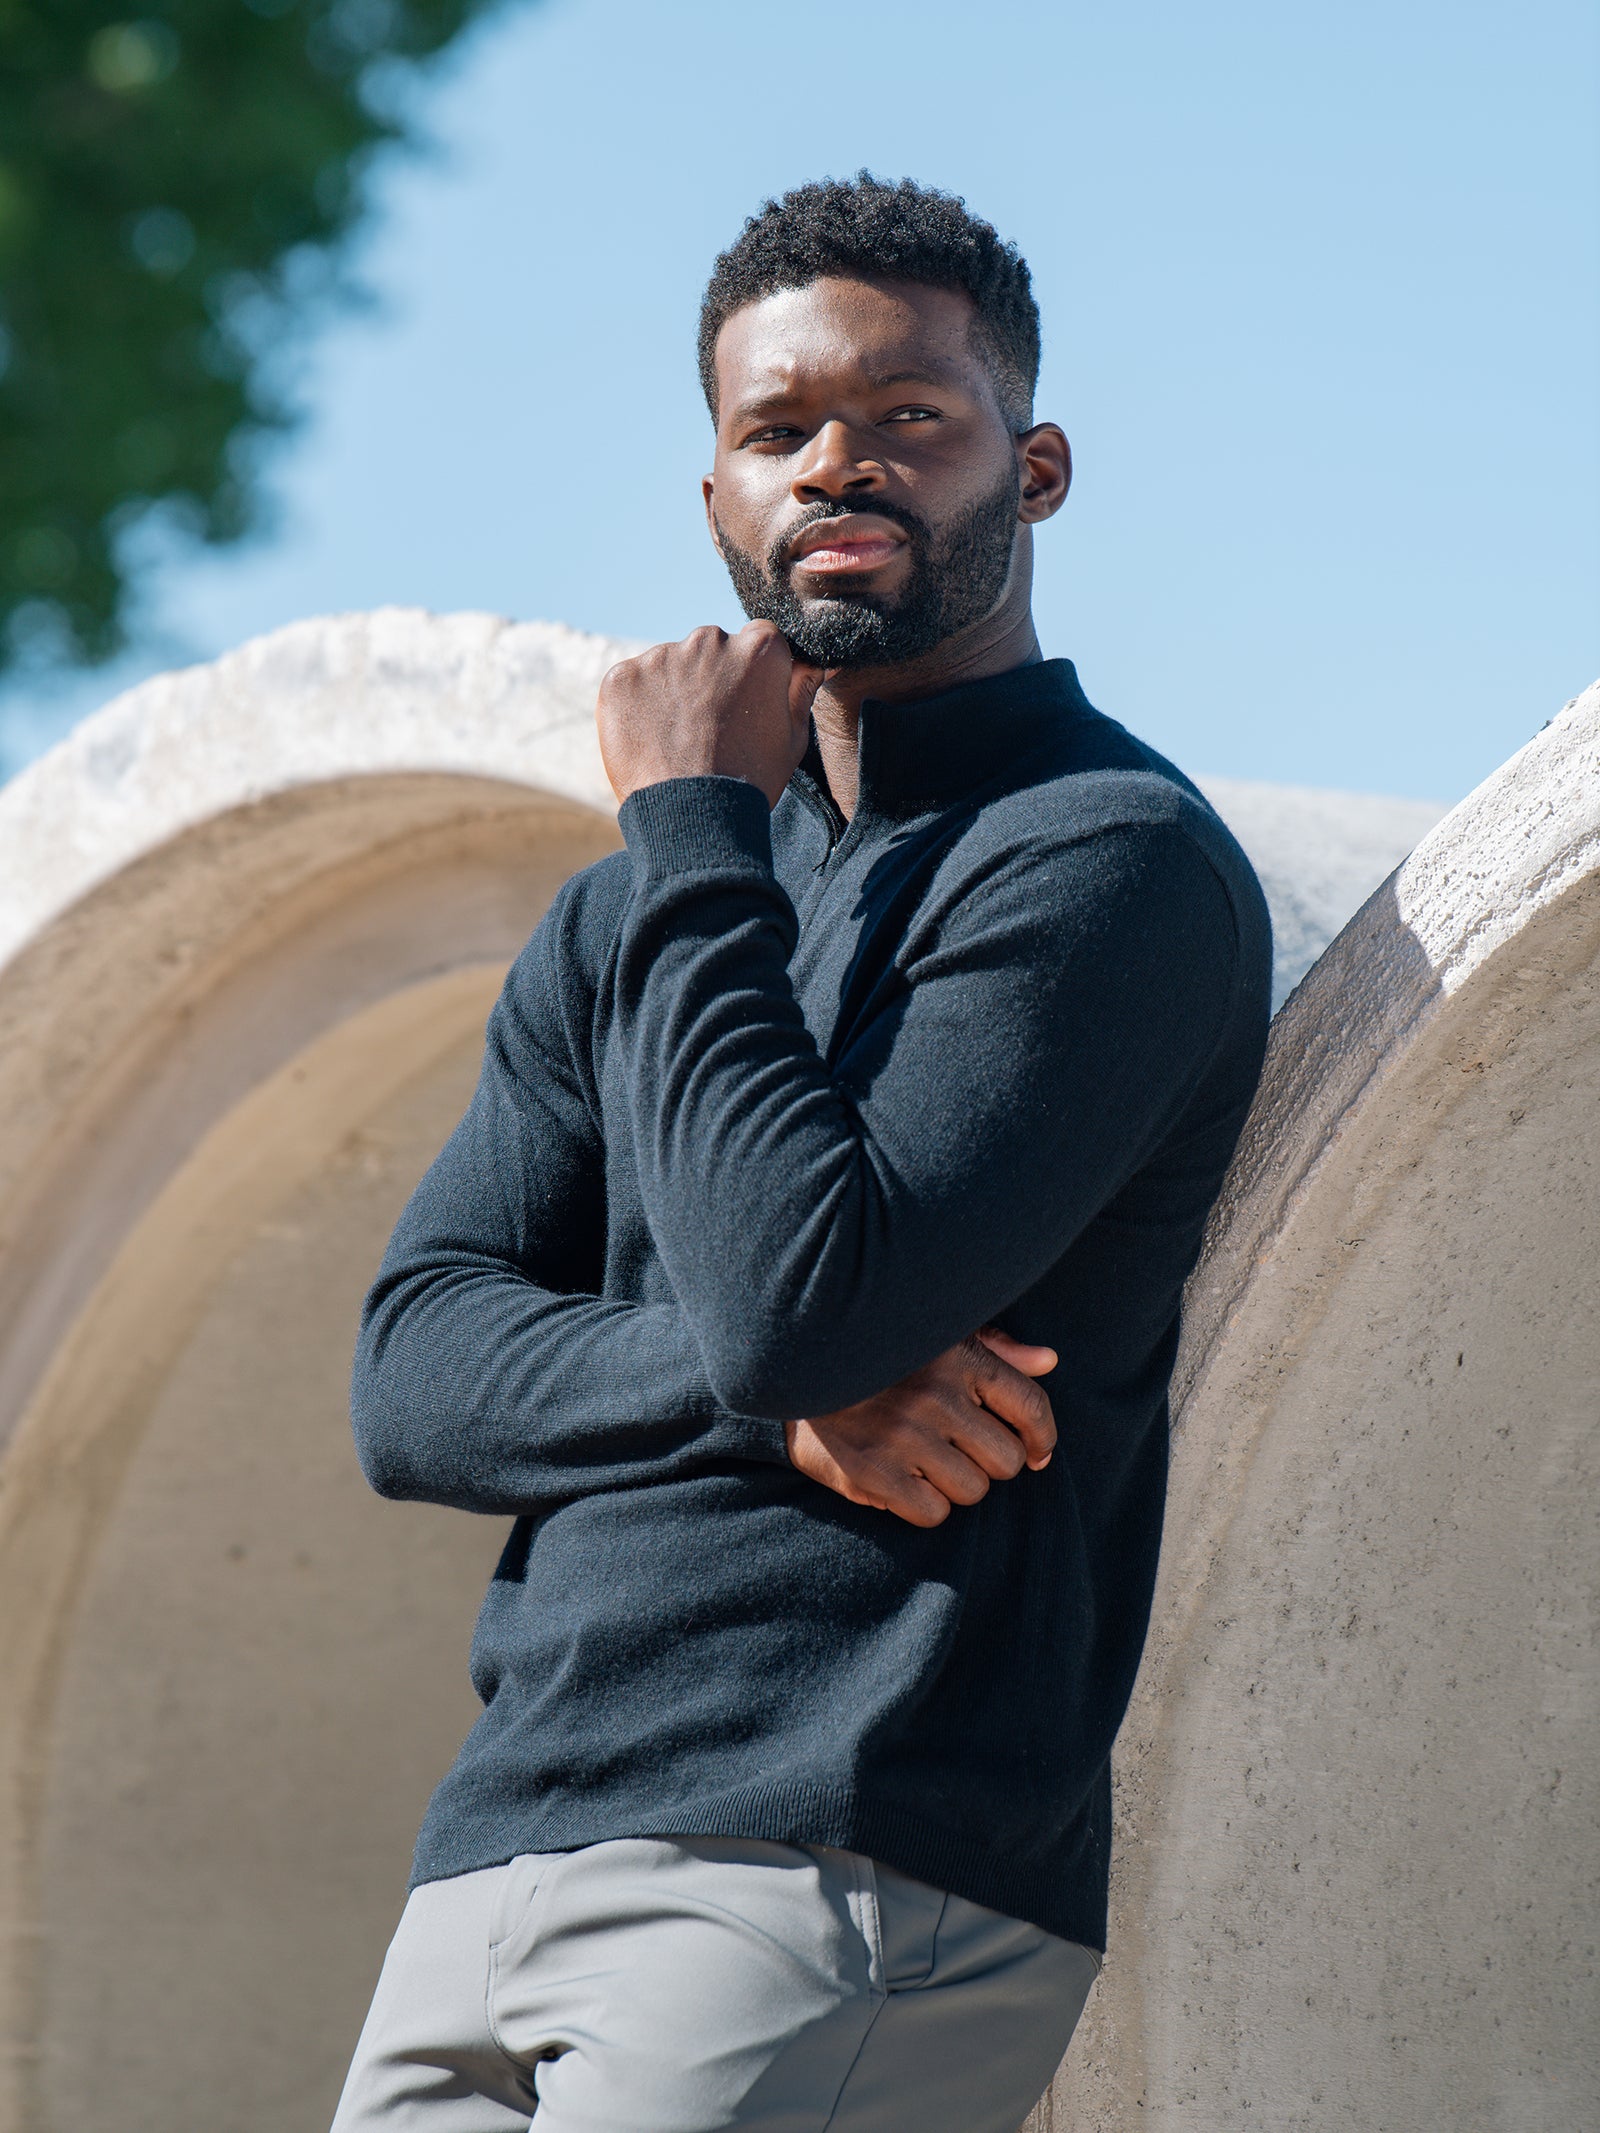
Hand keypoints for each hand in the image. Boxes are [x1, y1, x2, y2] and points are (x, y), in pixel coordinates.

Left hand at [597, 621, 824, 809]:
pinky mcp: (623, 677)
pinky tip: (652, 740)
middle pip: (712, 649)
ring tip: (678, 740)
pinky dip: (638, 705)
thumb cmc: (749, 781)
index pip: (758, 640)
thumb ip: (800, 691)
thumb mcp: (792, 739)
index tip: (745, 701)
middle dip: (711, 678)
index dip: (752, 672)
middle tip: (709, 728)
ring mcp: (661, 656)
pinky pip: (633, 682)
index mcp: (758, 649)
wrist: (690, 816)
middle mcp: (709, 641)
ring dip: (673, 691)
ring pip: (670, 665)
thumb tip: (812, 663)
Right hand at [785, 1328, 1057, 1529]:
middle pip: (1006, 1460)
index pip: (1030, 1407)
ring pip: (974, 1490)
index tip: (1037, 1452)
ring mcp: (902, 1435)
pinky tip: (908, 1481)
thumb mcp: (939, 1337)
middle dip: (991, 1462)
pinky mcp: (872, 1471)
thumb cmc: (883, 1355)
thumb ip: (997, 1350)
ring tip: (931, 1462)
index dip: (1042, 1438)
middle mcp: (934, 1395)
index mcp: (958, 1358)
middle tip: (964, 1451)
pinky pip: (934, 1513)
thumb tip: (1049, 1361)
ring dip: (959, 1484)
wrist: (796, 1370)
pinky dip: (927, 1505)